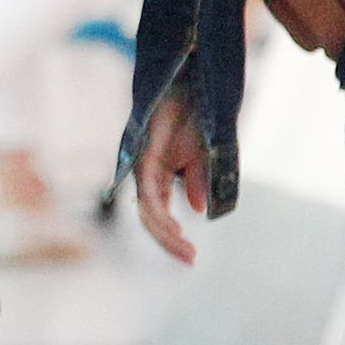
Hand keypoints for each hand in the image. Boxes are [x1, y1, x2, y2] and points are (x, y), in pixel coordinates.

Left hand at [130, 89, 209, 265]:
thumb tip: (196, 209)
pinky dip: (159, 210)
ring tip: (185, 248)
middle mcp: (146, 174)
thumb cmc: (193, 118)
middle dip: (168, 242)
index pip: (158, 215)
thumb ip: (197, 181)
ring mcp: (142, 165)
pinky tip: (174, 225)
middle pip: (150, 218)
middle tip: (190, 259)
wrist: (190, 85)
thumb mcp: (202, 157)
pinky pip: (148, 189)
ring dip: (166, 232)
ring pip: (147, 209)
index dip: (170, 238)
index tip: (191, 257)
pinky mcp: (144, 155)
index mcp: (157, 178)